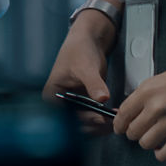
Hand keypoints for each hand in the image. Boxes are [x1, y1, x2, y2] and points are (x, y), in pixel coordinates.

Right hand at [42, 14, 117, 134]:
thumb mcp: (85, 67)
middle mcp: (60, 103)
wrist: (89, 41)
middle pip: (74, 124)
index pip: (63, 118)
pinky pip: (93, 117)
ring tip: (113, 117)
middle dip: (93, 124)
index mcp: (52, 95)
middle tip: (109, 120)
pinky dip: (103, 118)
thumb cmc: (79, 49)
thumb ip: (93, 83)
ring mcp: (73, 104)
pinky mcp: (85, 104)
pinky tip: (113, 114)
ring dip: (100, 124)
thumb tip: (102, 98)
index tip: (97, 119)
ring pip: (85, 124)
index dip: (80, 122)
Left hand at [113, 51, 165, 162]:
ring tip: (154, 138)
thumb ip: (144, 96)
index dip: (119, 125)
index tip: (120, 129)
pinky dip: (162, 153)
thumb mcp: (160, 79)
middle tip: (141, 132)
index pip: (123, 114)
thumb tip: (129, 112)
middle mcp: (157, 105)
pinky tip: (164, 147)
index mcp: (147, 90)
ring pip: (146, 143)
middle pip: (133, 131)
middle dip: (134, 134)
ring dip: (148, 144)